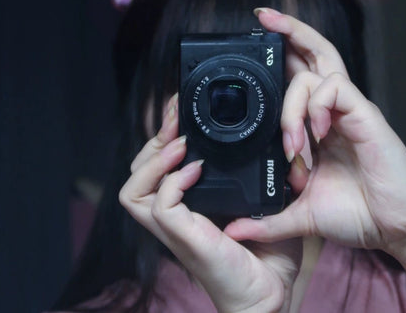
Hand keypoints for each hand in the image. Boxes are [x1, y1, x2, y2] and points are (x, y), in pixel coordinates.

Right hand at [119, 94, 302, 312]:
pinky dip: (173, 182)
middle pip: (136, 173)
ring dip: (154, 161)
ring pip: (134, 190)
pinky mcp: (185, 238)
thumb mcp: (259, 200)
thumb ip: (256, 173)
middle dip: (154, 140)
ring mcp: (176, 228)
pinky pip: (161, 205)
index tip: (177, 111)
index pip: (155, 166)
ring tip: (179, 143)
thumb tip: (266, 137)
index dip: (161, 137)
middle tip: (175, 119)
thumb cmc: (266, 252)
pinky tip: (195, 170)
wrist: (272, 293)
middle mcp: (175, 215)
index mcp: (187, 204)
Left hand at [223, 8, 405, 312]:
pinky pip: (337, 89)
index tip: (250, 42)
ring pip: (317, 70)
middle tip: (263, 16)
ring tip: (292, 143)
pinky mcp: (366, 115)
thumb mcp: (300, 212)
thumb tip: (235, 228)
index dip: (278, 56)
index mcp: (318, 121)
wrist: (395, 229)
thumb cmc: (355, 212)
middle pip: (313, 51)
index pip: (296, 75)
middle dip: (288, 30)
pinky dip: (318, 106)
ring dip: (292, 103)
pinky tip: (317, 135)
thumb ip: (267, 217)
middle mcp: (333, 108)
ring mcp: (350, 109)